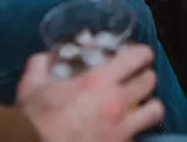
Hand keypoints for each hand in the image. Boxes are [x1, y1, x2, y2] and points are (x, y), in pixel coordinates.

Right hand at [16, 45, 163, 141]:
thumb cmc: (34, 122)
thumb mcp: (32, 87)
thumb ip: (41, 65)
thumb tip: (45, 58)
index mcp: (98, 80)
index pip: (138, 56)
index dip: (140, 53)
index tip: (136, 54)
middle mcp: (116, 102)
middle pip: (150, 80)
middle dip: (144, 75)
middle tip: (134, 77)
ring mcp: (121, 128)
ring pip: (155, 109)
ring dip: (148, 103)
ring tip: (138, 103)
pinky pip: (141, 135)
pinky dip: (138, 129)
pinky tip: (125, 128)